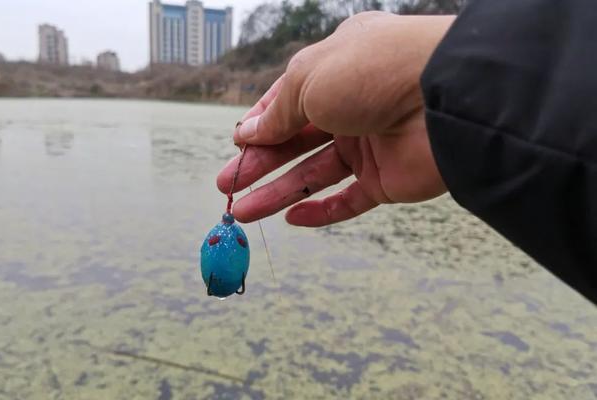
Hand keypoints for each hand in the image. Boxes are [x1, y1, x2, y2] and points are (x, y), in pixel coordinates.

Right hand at [217, 12, 454, 226]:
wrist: (444, 99)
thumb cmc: (370, 72)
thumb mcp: (308, 81)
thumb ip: (276, 113)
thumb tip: (247, 133)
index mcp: (336, 68)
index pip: (288, 100)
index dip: (260, 124)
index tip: (237, 145)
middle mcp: (352, 104)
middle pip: (295, 142)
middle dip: (258, 164)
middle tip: (225, 185)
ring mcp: (370, 144)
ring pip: (314, 174)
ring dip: (277, 192)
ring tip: (242, 211)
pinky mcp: (387, 180)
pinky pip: (348, 201)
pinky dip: (320, 212)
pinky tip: (291, 219)